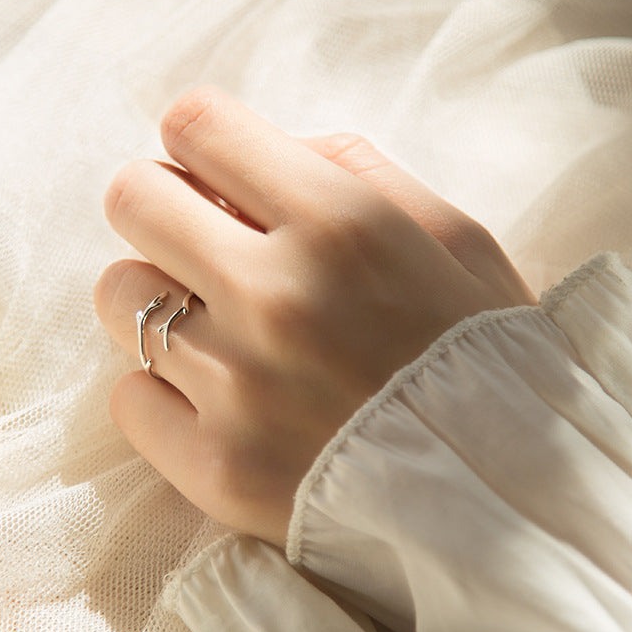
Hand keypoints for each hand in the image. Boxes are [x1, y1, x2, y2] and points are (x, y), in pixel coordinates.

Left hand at [95, 87, 533, 545]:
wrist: (510, 505)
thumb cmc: (487, 360)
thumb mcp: (458, 239)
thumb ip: (358, 171)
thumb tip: (270, 151)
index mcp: (343, 224)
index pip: (199, 125)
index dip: (200, 140)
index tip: (216, 172)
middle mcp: (278, 296)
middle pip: (133, 198)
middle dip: (161, 207)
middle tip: (204, 242)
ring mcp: (237, 388)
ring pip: (120, 296)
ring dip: (158, 300)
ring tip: (219, 330)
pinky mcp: (214, 468)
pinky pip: (129, 397)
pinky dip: (163, 390)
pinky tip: (221, 400)